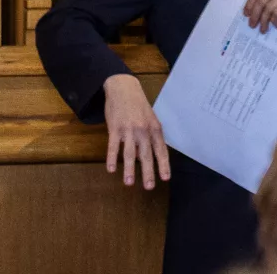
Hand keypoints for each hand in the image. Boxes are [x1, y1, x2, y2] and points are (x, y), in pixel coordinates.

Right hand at [102, 72, 169, 188]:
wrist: (123, 88)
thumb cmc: (139, 106)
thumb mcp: (151, 118)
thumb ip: (152, 136)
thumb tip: (151, 155)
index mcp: (154, 128)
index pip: (160, 150)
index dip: (163, 165)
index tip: (165, 178)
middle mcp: (143, 130)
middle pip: (146, 154)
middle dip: (148, 172)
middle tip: (149, 187)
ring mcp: (128, 129)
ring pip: (129, 153)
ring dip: (129, 169)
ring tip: (129, 183)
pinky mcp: (114, 128)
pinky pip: (113, 146)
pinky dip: (112, 158)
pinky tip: (111, 169)